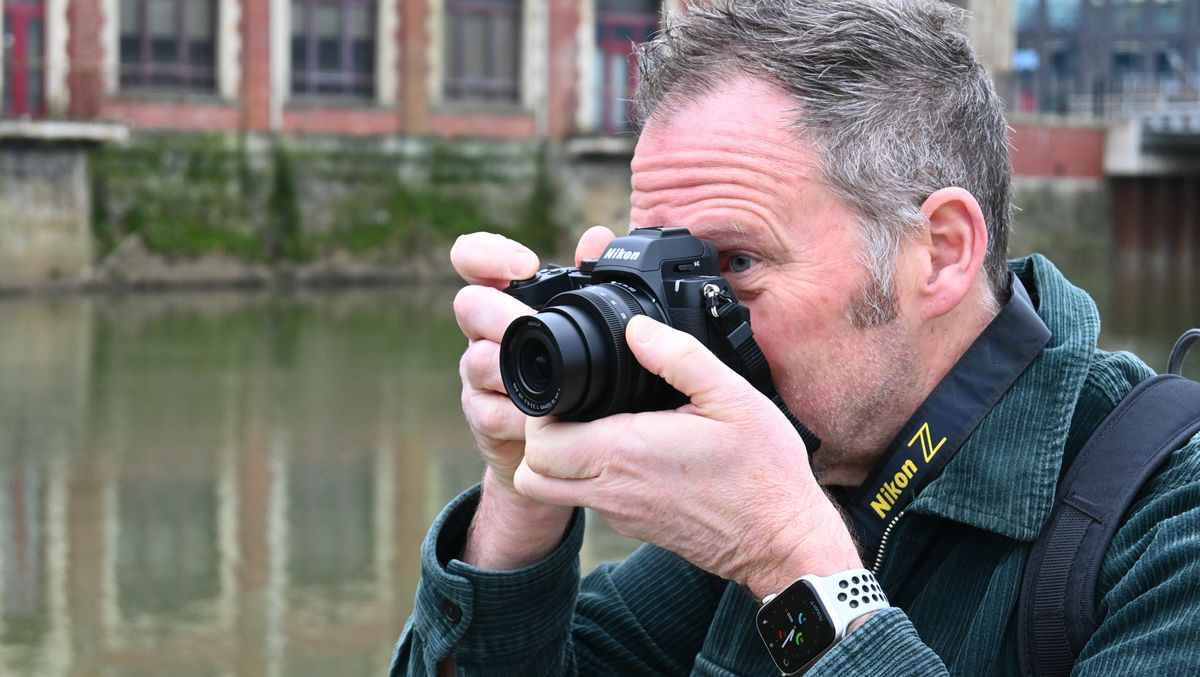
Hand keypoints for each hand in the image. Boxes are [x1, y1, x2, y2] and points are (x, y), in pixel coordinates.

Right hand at [451, 227, 615, 487]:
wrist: (560, 441)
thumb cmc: (575, 369)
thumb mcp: (587, 324)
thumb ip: (590, 277)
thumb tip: (597, 237)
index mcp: (506, 298)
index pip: (472, 258)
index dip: (487, 254)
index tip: (526, 265)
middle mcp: (484, 331)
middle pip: (469, 306)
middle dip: (501, 315)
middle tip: (532, 324)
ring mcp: (478, 373)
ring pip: (478, 361)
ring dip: (511, 370)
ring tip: (547, 379)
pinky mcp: (482, 415)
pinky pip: (488, 412)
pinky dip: (517, 417)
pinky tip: (540, 422)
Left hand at [514, 315, 862, 597]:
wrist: (781, 540)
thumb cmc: (762, 471)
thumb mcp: (732, 398)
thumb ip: (678, 356)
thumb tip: (636, 328)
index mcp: (626, 453)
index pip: (540, 442)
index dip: (541, 412)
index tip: (568, 389)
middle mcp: (613, 490)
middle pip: (533, 471)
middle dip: (539, 436)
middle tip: (572, 406)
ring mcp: (621, 514)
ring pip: (552, 492)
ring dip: (555, 461)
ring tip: (591, 426)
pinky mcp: (634, 527)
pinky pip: (587, 501)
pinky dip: (585, 478)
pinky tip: (622, 450)